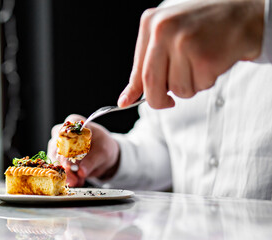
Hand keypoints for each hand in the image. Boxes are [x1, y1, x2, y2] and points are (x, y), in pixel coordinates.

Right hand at [47, 114, 119, 186]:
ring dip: (65, 174)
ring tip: (78, 182)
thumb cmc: (103, 146)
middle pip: (57, 149)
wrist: (103, 154)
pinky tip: (77, 181)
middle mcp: (61, 132)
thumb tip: (82, 172)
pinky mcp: (57, 158)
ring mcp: (57, 146)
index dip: (65, 149)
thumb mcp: (103, 152)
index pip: (64, 133)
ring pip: (55, 160)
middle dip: (65, 167)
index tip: (69, 165)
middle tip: (74, 180)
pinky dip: (67, 177)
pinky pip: (58, 168)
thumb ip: (92, 160)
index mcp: (73, 122)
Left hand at [118, 0, 263, 108]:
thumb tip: (125, 99)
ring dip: (190, 86)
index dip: (135, 90)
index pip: (137, 69)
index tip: (127, 103)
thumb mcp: (169, 36)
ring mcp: (184, 42)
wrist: (243, 13)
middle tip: (168, 102)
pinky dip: (206, 81)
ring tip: (199, 64)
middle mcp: (164, 30)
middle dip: (158, 100)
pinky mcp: (205, 56)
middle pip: (151, 83)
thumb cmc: (203, 27)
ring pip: (177, 89)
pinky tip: (213, 61)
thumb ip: (148, 66)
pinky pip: (199, 86)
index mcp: (151, 23)